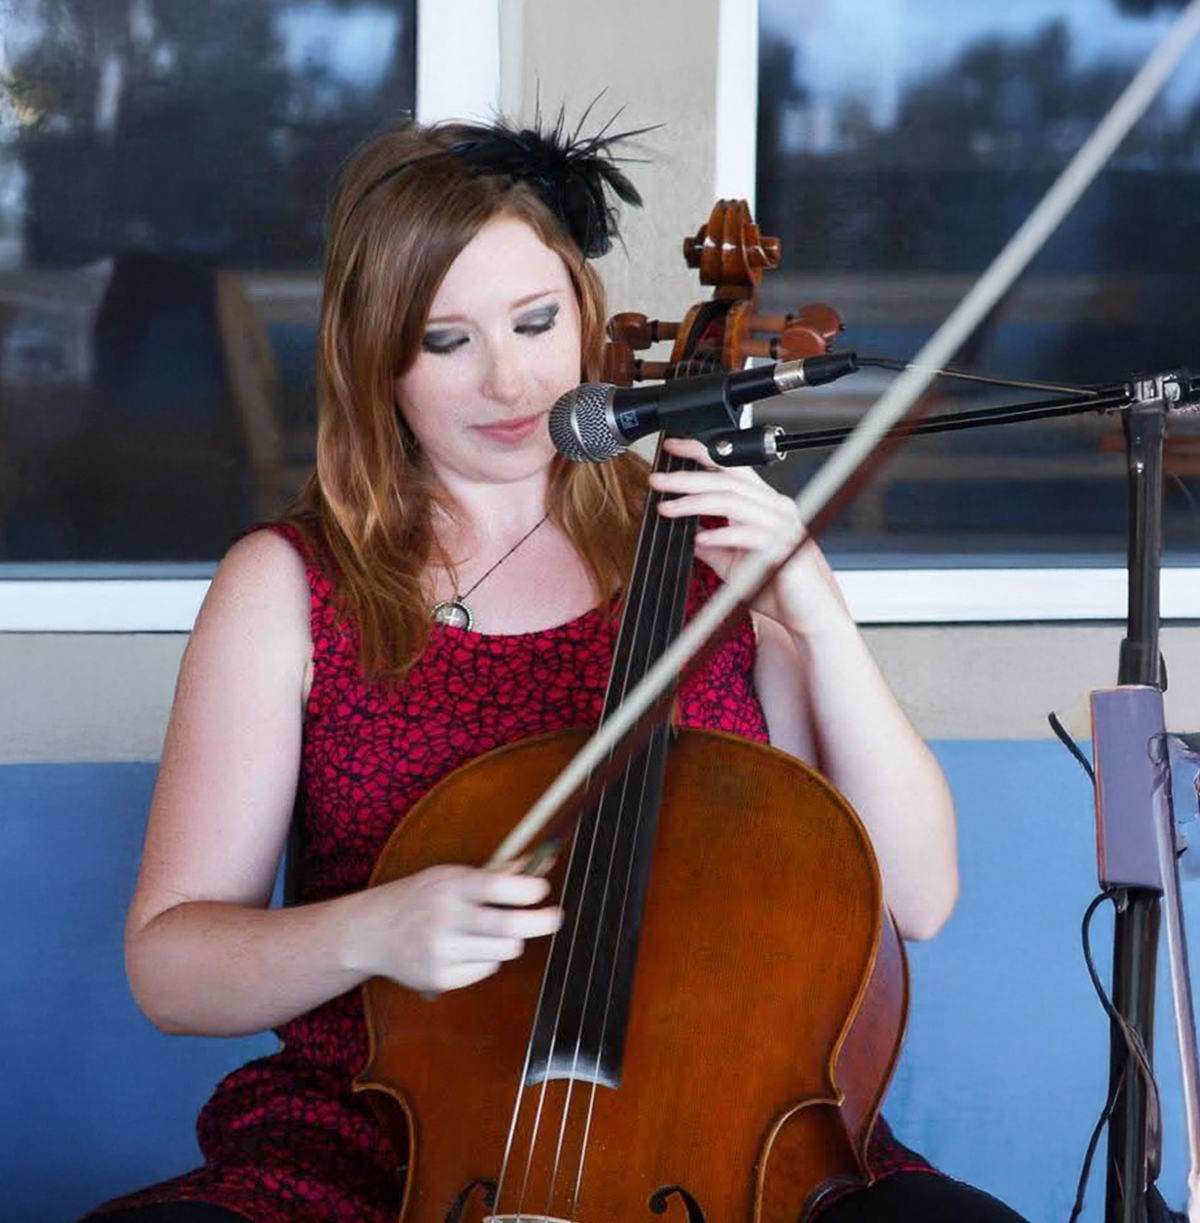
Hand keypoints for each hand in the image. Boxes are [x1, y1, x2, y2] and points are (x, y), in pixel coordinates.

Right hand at [348, 864, 562, 993]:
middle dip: (541, 922)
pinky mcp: (440, 978)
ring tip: (493, 931)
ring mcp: (441, 951)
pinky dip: (487, 958)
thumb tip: (540, 863)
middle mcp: (445, 918)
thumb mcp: (450, 876)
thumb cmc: (420, 897)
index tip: (542, 890)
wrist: (371, 931)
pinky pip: (486, 969)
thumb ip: (496, 873)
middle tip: (555, 917)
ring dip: (511, 940)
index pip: (499, 886)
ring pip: (504, 950)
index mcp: (450, 886)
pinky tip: (467, 948)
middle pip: (509, 926)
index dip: (530, 889)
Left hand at [648, 436, 849, 638]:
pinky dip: (722, 534)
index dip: (701, 452)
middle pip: (727, 481)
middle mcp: (776, 509)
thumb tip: (683, 530)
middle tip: (658, 480)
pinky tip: (700, 538)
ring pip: (734, 501)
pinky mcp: (784, 549)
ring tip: (668, 508)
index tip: (672, 447)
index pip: (731, 468)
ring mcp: (782, 526)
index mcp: (765, 505)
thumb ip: (711, 543)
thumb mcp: (732, 562)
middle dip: (687, 478)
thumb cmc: (778, 587)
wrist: (809, 616)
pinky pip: (749, 534)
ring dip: (695, 503)